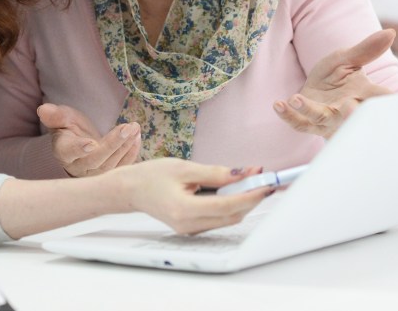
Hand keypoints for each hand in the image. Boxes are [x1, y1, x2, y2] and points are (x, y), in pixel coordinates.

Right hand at [37, 103, 140, 176]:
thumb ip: (55, 116)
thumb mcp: (62, 119)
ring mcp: (94, 174)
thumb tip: (43, 109)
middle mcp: (78, 167)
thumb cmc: (70, 130)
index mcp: (63, 152)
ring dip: (125, 146)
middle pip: (96, 160)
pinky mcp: (108, 175)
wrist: (80, 144)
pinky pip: (121, 167)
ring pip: (111, 165)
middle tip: (128, 128)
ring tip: (135, 128)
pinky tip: (137, 138)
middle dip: (113, 144)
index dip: (79, 148)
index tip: (91, 143)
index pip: (69, 152)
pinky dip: (131, 154)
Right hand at [117, 159, 269, 234]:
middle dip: (252, 198)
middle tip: (266, 179)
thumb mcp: (185, 168)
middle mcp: (189, 225)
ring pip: (228, 219)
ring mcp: (191, 229)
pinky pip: (219, 218)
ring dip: (243, 201)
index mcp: (184, 210)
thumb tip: (244, 173)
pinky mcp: (192, 227)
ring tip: (253, 181)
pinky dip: (231, 204)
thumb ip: (216, 173)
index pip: (227, 206)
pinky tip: (235, 189)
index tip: (267, 183)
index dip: (251, 195)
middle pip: (232, 216)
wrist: (131, 190)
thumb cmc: (152, 176)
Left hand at [273, 29, 395, 138]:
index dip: (390, 104)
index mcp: (363, 95)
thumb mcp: (349, 59)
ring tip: (297, 99)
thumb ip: (367, 49)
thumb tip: (390, 32)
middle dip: (351, 114)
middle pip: (352, 117)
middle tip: (351, 107)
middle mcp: (346, 111)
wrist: (316, 91)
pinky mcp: (308, 124)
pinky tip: (278, 104)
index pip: (380, 100)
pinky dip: (287, 115)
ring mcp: (326, 120)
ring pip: (320, 119)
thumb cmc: (337, 77)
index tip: (397, 103)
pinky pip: (297, 123)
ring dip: (309, 110)